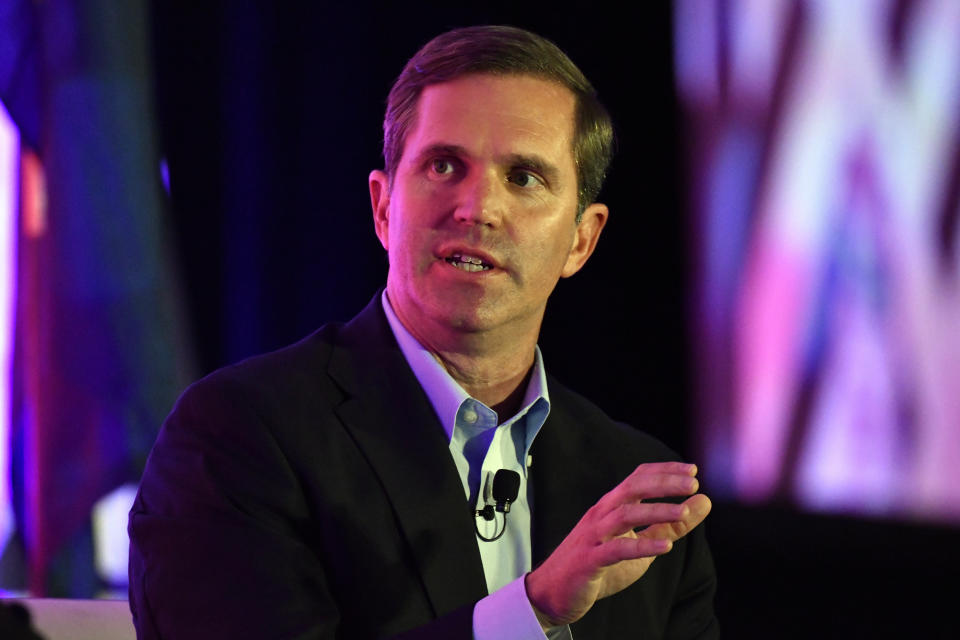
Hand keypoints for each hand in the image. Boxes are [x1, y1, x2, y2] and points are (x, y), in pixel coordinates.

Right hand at [524, 462, 711, 628]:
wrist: (554, 592)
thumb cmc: (598, 565)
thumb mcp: (640, 544)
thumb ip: (670, 525)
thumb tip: (703, 502)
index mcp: (611, 507)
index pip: (637, 477)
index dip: (664, 470)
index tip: (692, 469)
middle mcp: (601, 514)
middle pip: (632, 488)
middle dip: (663, 483)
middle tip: (693, 483)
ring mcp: (594, 536)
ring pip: (625, 514)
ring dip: (657, 510)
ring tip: (684, 511)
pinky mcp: (590, 560)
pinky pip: (617, 549)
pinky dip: (642, 547)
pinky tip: (666, 548)